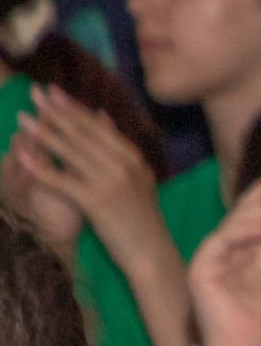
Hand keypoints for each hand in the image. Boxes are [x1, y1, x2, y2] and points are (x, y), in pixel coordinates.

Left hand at [12, 83, 167, 267]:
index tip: (53, 91)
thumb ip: (119, 148)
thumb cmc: (140, 219)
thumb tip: (102, 114)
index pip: (99, 127)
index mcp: (133, 158)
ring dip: (44, 134)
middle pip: (84, 134)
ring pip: (72, 153)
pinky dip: (42, 168)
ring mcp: (112, 183)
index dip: (74, 107)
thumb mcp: (137, 178)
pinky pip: (63, 181)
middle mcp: (124, 166)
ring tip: (23, 118)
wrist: (151, 253)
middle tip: (34, 94)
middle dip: (56, 113)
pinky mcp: (98, 203)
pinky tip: (24, 157)